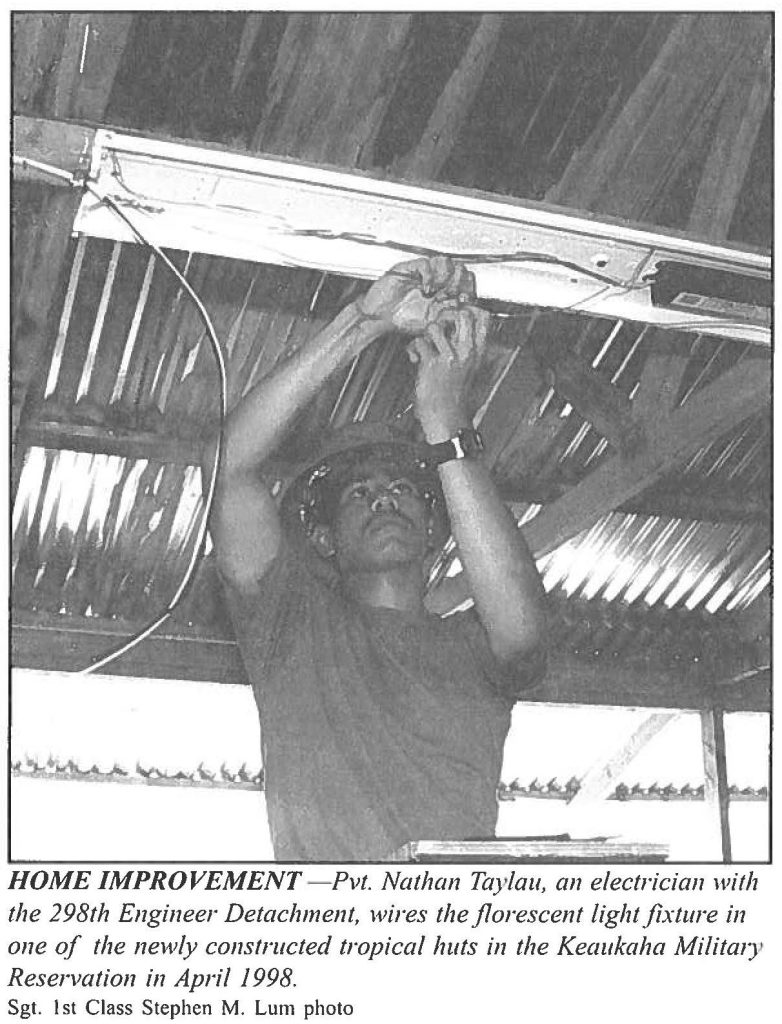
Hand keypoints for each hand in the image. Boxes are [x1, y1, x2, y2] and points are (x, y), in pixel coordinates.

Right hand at [360, 256, 475, 334]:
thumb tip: (464, 313)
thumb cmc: (401, 321)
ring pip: (444, 261)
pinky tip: (425, 289)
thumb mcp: (431, 324)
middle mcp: (434, 279)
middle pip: (458, 267)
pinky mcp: (408, 269)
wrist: (378, 318)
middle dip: (459, 281)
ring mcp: (421, 273)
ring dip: (445, 276)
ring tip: (439, 292)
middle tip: (452, 295)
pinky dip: (429, 275)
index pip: (465, 279)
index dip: (468, 288)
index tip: (465, 300)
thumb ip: (447, 318)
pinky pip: (425, 263)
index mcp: (442, 290)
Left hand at [407, 303, 489, 439]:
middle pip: (462, 314)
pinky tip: (416, 358)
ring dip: (425, 335)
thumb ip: (468, 347)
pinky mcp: (432, 364)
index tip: (455, 314)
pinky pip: (419, 342)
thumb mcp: (470, 369)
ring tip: (426, 346)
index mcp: (478, 352)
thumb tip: (458, 328)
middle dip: (447, 315)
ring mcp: (449, 357)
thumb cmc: (454, 396)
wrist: (446, 418)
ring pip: (435, 326)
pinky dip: (413, 348)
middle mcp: (466, 352)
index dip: (467, 309)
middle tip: (439, 326)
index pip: (483, 318)